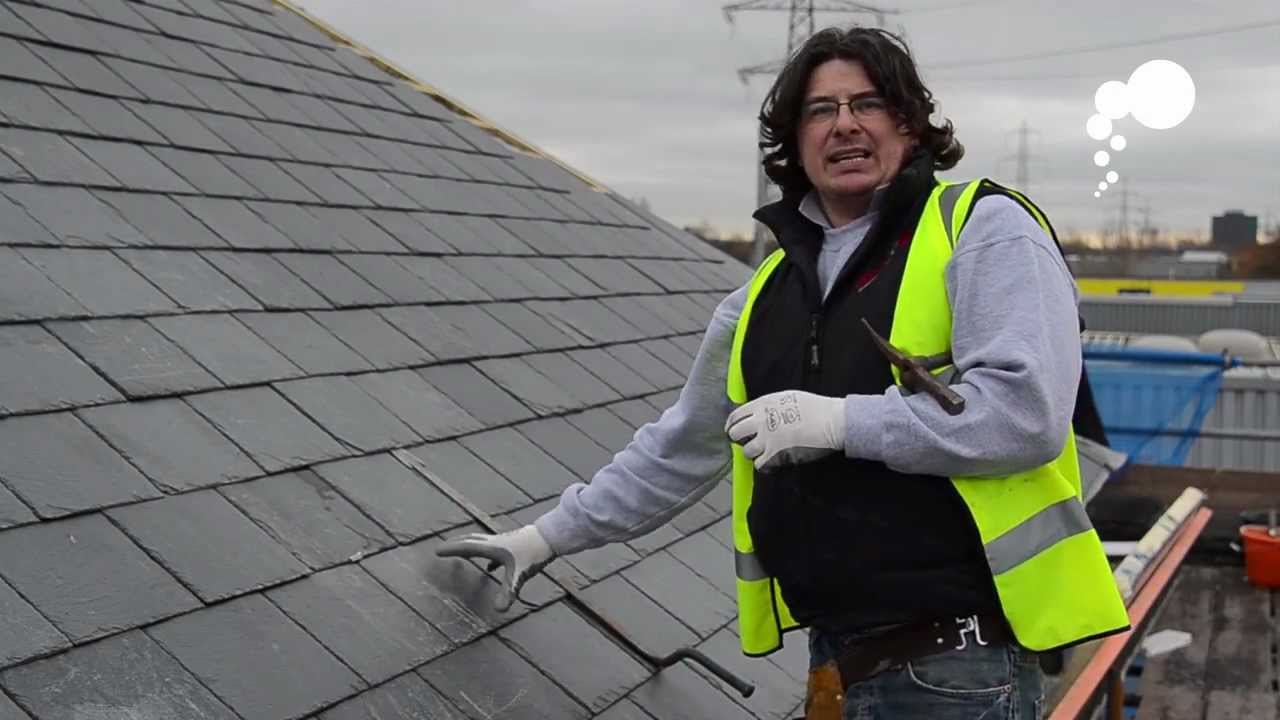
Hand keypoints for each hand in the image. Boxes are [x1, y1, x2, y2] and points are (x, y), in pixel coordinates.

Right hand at [435, 525, 554, 610]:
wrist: (551, 537)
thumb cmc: (534, 553)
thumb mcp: (520, 575)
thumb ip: (508, 592)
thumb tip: (498, 610)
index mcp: (493, 547)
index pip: (467, 548)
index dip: (451, 549)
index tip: (437, 551)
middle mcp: (496, 542)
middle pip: (471, 541)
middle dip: (456, 545)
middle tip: (443, 548)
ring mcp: (505, 543)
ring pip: (482, 544)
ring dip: (469, 547)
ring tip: (461, 553)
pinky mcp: (514, 546)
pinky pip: (496, 551)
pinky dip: (488, 558)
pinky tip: (490, 567)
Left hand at [725, 390, 845, 471]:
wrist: (830, 421)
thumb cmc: (814, 407)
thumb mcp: (786, 397)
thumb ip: (768, 405)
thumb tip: (758, 413)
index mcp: (762, 404)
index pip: (735, 416)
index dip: (732, 425)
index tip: (733, 430)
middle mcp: (760, 421)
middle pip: (735, 434)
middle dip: (739, 440)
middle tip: (748, 443)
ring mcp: (767, 439)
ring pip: (746, 451)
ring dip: (754, 453)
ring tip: (765, 452)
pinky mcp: (775, 454)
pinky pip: (759, 464)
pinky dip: (764, 465)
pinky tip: (772, 462)